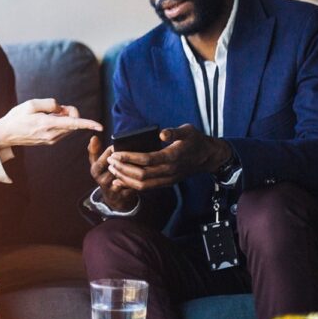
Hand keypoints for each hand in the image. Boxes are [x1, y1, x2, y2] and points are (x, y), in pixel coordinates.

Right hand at [0, 98, 102, 148]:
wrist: (6, 134)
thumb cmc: (17, 117)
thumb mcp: (30, 104)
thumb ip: (49, 103)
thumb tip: (61, 108)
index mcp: (47, 124)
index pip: (73, 123)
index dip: (88, 123)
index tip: (100, 126)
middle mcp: (52, 134)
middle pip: (73, 122)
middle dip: (70, 112)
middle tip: (57, 107)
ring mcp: (51, 139)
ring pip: (69, 127)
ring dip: (65, 118)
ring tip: (48, 114)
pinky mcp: (50, 141)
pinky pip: (63, 130)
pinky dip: (61, 123)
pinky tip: (47, 120)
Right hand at [88, 136, 137, 211]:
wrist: (113, 198)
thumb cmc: (106, 176)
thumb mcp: (97, 164)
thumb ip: (94, 150)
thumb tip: (94, 137)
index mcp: (95, 171)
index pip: (106, 156)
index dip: (114, 150)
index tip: (120, 144)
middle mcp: (102, 181)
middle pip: (117, 166)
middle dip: (126, 158)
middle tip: (134, 149)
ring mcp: (113, 189)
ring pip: (125, 175)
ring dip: (134, 167)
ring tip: (141, 158)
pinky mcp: (123, 196)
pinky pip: (132, 185)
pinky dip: (138, 177)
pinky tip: (144, 170)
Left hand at [109, 124, 231, 189]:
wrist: (208, 157)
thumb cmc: (195, 140)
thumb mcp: (188, 131)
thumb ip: (174, 132)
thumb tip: (162, 133)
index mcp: (173, 156)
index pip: (147, 160)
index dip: (130, 157)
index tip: (116, 153)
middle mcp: (170, 170)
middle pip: (142, 174)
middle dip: (123, 168)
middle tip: (110, 161)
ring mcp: (169, 179)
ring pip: (143, 185)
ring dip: (126, 178)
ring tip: (112, 170)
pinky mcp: (167, 183)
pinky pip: (148, 188)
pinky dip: (132, 185)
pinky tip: (121, 180)